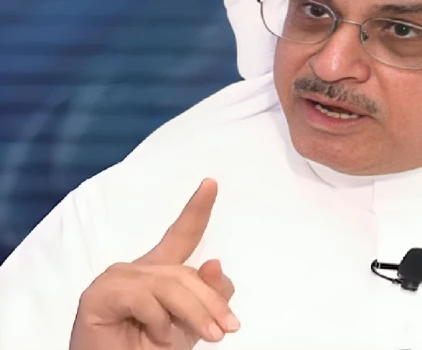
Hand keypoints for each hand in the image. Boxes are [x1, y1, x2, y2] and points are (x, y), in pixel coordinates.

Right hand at [69, 178, 239, 349]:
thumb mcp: (191, 324)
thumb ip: (207, 296)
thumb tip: (215, 263)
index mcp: (158, 271)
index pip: (182, 235)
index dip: (197, 209)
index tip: (211, 183)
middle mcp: (136, 269)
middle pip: (185, 272)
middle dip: (211, 301)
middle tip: (227, 328)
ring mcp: (115, 278)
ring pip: (170, 285)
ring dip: (195, 314)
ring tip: (209, 337)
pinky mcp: (98, 295)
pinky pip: (144, 298)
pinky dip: (160, 322)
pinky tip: (156, 335)